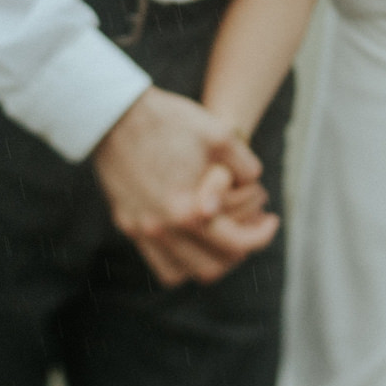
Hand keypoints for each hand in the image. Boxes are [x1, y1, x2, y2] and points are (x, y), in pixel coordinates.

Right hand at [92, 87, 278, 285]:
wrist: (113, 113)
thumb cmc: (169, 120)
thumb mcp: (221, 134)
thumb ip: (246, 166)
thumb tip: (253, 184)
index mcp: (188, 211)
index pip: (238, 244)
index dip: (263, 235)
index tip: (272, 220)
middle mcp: (162, 230)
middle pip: (211, 268)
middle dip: (238, 251)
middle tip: (250, 228)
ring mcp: (140, 229)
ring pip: (181, 272)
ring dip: (207, 261)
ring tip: (221, 237)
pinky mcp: (126, 222)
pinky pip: (156, 260)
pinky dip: (178, 258)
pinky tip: (191, 234)